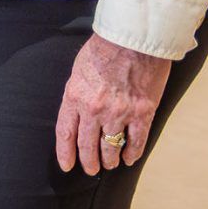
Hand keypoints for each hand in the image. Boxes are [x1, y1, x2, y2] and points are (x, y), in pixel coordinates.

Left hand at [55, 32, 171, 175]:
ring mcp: (119, 113)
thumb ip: (77, 93)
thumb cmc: (103, 49)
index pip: (65, 133)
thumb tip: (78, 111)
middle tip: (90, 169)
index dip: (65, 153)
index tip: (67, 165)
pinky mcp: (142, 113)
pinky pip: (136, 141)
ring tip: (109, 164)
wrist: (132, 39)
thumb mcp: (78, 70)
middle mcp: (94, 109)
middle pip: (87, 144)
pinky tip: (129, 158)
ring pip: (111, 147)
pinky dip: (132, 153)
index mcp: (74, 96)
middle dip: (88, 161)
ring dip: (109, 159)